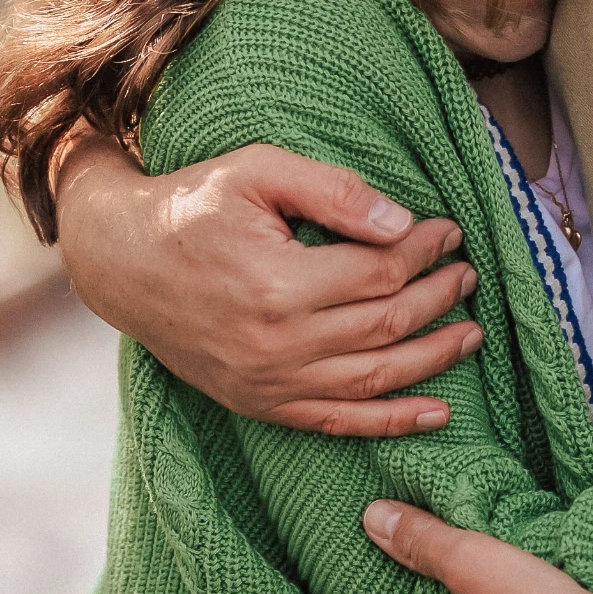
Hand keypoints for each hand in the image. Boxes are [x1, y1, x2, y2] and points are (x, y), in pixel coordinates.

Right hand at [53, 138, 481, 436]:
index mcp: (279, 283)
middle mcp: (277, 343)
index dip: (424, 252)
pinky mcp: (260, 403)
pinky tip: (435, 413)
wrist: (122, 261)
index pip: (379, 273)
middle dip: (438, 299)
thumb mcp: (257, 171)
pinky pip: (339, 422)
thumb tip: (402, 222)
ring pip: (374, 380)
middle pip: (386, 326)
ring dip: (432, 359)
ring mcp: (269, 382)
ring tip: (470, 334)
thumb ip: (332, 190)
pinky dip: (392, 422)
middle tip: (467, 275)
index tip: (448, 231)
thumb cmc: (193, 206)